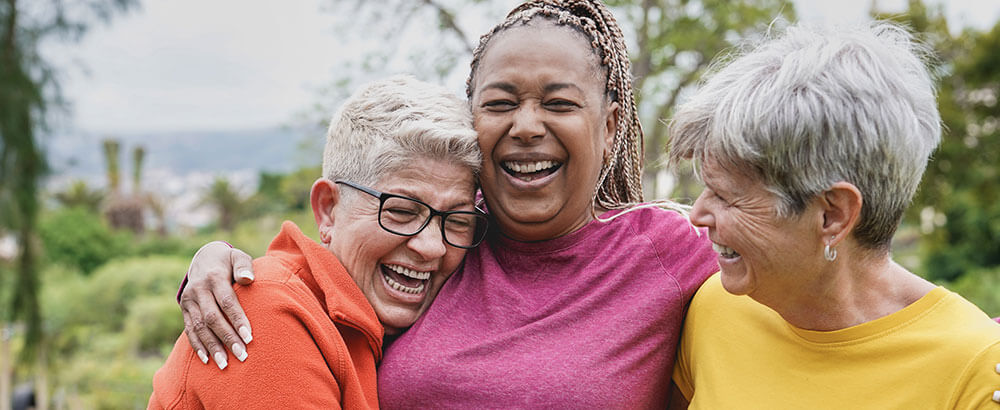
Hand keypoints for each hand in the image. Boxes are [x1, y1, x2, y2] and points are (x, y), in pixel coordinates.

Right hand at [179, 241, 255, 368]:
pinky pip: (189, 329)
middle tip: (242, 356)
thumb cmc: (229, 262)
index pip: (226, 302)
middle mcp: (198, 289)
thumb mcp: (238, 257)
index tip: (249, 338)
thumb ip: (244, 266)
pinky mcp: (184, 308)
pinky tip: (207, 360)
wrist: (204, 258)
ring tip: (225, 365)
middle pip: (212, 318)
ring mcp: (189, 300)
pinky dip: (198, 345)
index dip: (237, 320)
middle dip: (227, 338)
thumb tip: (248, 279)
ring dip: (212, 347)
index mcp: (214, 277)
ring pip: (199, 327)